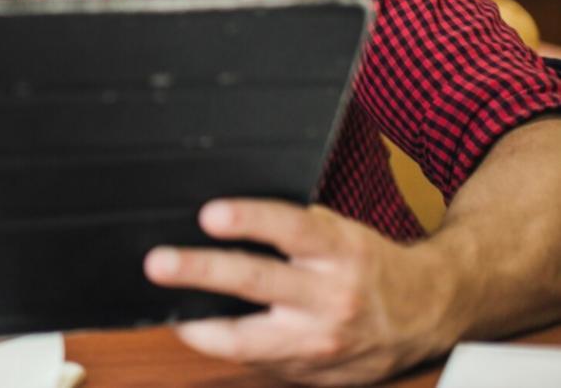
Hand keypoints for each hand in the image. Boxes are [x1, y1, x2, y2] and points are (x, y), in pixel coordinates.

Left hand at [145, 199, 449, 385]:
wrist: (428, 314)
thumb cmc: (371, 265)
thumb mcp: (339, 233)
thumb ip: (290, 229)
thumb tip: (220, 222)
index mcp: (339, 252)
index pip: (290, 229)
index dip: (248, 220)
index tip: (210, 215)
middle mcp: (331, 298)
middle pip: (258, 282)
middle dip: (201, 272)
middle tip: (159, 264)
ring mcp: (320, 341)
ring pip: (249, 339)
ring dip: (200, 327)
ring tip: (167, 310)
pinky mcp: (311, 373)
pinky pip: (255, 360)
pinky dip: (223, 345)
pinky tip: (199, 329)